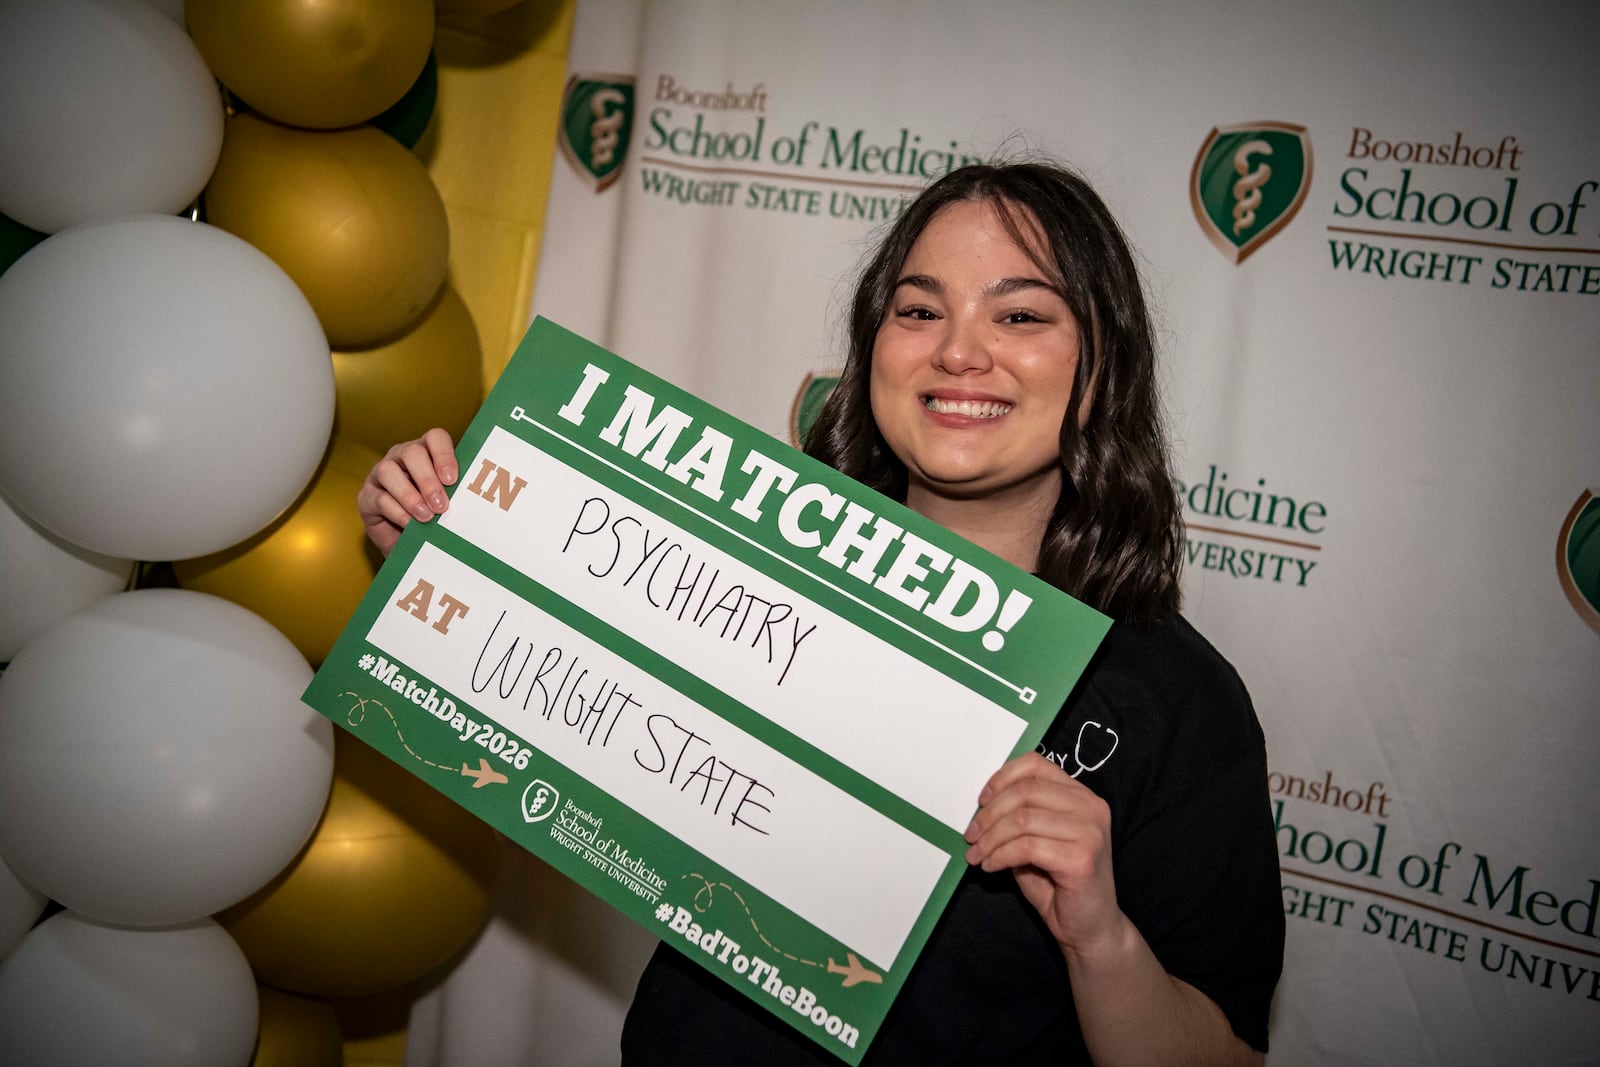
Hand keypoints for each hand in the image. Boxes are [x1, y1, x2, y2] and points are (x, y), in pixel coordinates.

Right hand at [357, 428, 458, 556]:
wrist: (407, 542)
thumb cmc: (432, 515)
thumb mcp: (447, 500)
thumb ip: (455, 492)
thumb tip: (473, 497)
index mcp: (426, 451)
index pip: (435, 438)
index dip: (444, 455)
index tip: (452, 480)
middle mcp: (401, 456)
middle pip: (412, 452)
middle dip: (427, 479)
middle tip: (441, 505)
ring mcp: (381, 474)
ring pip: (389, 471)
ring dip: (409, 495)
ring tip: (426, 516)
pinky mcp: (367, 496)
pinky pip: (379, 498)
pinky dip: (398, 512)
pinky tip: (411, 525)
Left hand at [963, 752, 1128, 960]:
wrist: (1089, 928)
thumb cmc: (1060, 885)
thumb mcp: (1036, 841)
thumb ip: (1020, 817)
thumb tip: (982, 805)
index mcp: (1082, 796)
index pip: (1036, 766)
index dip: (1001, 779)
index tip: (981, 801)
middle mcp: (1091, 808)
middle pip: (1025, 792)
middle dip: (989, 814)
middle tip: (971, 836)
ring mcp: (1090, 832)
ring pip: (1022, 819)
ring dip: (990, 838)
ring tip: (977, 854)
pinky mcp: (1081, 858)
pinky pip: (1026, 847)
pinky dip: (1000, 855)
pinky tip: (991, 866)